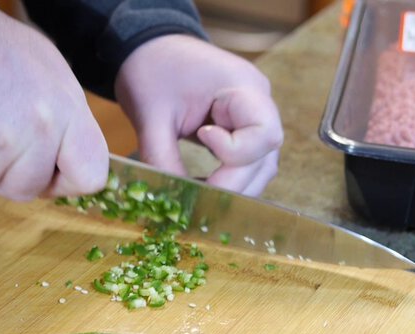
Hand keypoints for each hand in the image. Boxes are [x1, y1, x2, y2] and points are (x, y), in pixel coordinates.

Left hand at [114, 35, 282, 195]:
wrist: (148, 49)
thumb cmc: (152, 70)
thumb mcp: (151, 114)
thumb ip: (162, 157)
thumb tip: (172, 202)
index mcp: (243, 87)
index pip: (265, 133)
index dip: (236, 151)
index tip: (201, 138)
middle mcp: (258, 103)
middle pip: (265, 157)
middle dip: (233, 182)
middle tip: (198, 198)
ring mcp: (253, 118)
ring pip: (261, 166)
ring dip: (235, 187)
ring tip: (201, 196)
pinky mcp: (242, 129)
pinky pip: (248, 163)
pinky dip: (230, 179)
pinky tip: (205, 186)